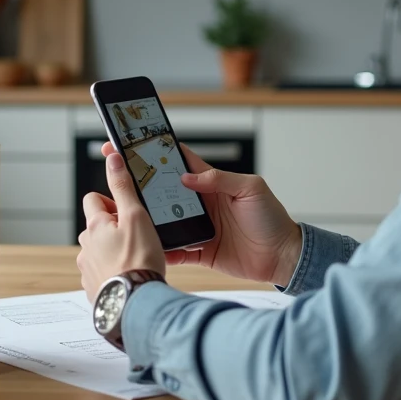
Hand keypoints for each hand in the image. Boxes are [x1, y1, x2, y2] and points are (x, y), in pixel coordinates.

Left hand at [76, 150, 165, 302]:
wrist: (136, 305)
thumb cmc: (139, 260)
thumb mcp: (136, 216)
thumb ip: (123, 187)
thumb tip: (112, 159)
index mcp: (94, 227)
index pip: (93, 200)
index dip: (110, 201)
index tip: (127, 211)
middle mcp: (85, 247)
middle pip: (96, 227)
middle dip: (114, 229)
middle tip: (137, 236)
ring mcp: (88, 270)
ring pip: (98, 252)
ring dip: (113, 252)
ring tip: (136, 259)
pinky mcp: (94, 290)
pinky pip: (101, 274)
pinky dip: (113, 273)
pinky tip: (130, 277)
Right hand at [99, 142, 302, 285]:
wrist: (283, 256)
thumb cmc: (272, 218)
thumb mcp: (250, 189)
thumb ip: (219, 179)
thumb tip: (187, 176)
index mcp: (211, 182)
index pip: (178, 161)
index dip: (154, 151)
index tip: (130, 144)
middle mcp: (200, 202)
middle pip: (163, 191)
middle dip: (140, 184)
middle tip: (117, 181)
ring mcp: (198, 227)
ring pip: (164, 220)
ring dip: (147, 219)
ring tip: (125, 215)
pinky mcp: (200, 251)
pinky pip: (176, 250)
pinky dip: (162, 249)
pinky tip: (147, 248)